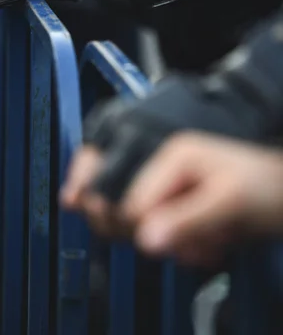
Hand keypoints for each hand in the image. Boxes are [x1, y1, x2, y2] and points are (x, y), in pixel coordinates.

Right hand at [119, 132, 282, 263]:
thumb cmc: (267, 188)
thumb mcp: (227, 204)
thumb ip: (185, 220)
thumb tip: (145, 240)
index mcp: (174, 156)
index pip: (134, 201)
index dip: (147, 229)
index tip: (170, 244)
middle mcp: (167, 167)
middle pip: (137, 214)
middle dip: (166, 236)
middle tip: (197, 241)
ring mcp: (175, 186)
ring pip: (153, 228)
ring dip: (182, 244)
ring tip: (211, 240)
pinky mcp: (183, 204)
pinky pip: (170, 232)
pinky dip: (189, 245)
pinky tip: (211, 241)